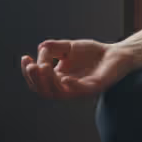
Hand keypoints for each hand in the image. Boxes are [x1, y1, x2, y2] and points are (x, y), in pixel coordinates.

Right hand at [20, 39, 135, 99]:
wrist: (115, 54)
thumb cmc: (92, 53)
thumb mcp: (69, 47)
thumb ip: (55, 47)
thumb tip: (41, 47)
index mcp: (58, 78)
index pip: (38, 81)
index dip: (28, 72)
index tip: (25, 57)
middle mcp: (66, 87)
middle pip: (44, 90)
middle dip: (35, 79)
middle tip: (33, 66)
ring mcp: (79, 89)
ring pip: (57, 93)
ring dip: (48, 82)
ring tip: (44, 67)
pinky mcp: (93, 88)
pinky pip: (79, 91)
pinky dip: (70, 86)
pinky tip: (65, 78)